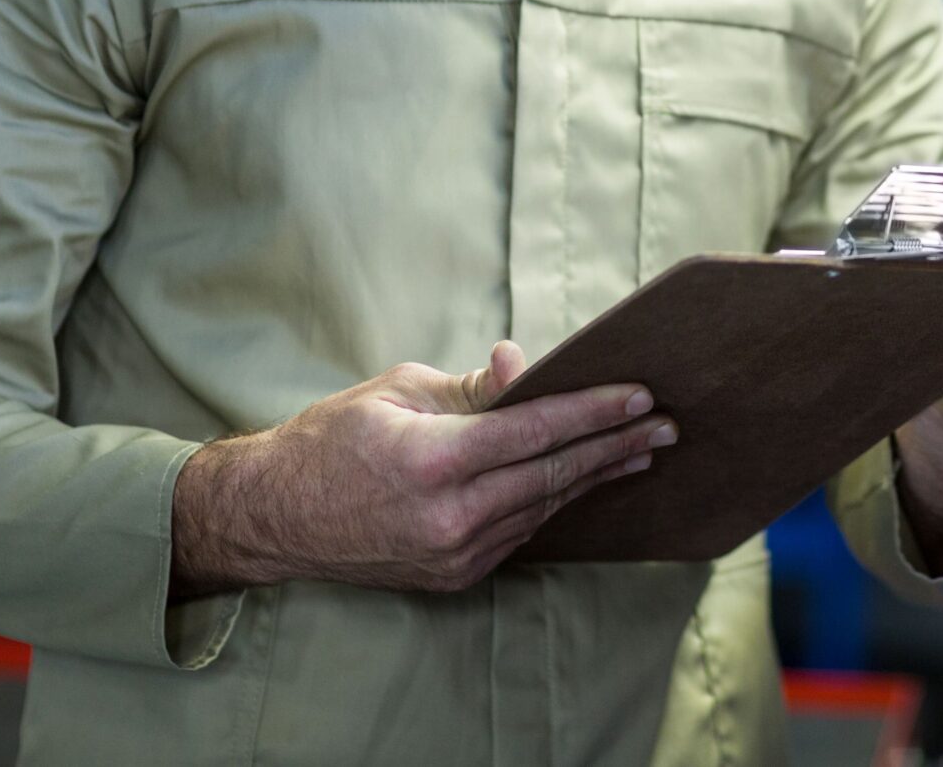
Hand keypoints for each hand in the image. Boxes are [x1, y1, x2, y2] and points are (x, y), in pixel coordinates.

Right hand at [170, 342, 675, 597]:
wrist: (274, 519)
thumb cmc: (330, 440)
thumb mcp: (397, 393)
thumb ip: (471, 387)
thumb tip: (522, 367)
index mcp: (435, 461)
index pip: (536, 432)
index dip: (594, 412)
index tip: (640, 394)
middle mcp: (451, 517)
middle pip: (555, 474)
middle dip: (616, 445)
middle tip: (667, 424)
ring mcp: (455, 554)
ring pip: (544, 507)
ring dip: (596, 476)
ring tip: (642, 448)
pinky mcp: (455, 574)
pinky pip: (521, 531)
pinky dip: (556, 502)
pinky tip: (587, 480)